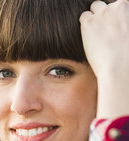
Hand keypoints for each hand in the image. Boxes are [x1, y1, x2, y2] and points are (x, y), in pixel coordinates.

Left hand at [80, 0, 128, 117]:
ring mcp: (103, 13)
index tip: (114, 27)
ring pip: (95, 6)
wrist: (120, 65)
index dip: (116, 17)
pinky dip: (85, 24)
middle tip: (104, 31)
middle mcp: (118, 6)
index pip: (120, 5)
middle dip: (105, 15)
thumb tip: (119, 32)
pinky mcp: (89, 22)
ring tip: (95, 32)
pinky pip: (83, 16)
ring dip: (94, 17)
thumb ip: (125, 25)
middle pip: (108, 5)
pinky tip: (88, 35)